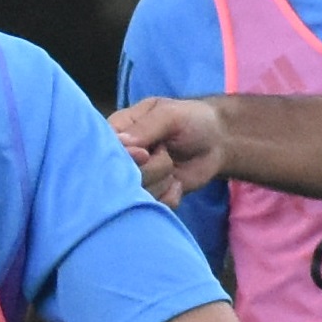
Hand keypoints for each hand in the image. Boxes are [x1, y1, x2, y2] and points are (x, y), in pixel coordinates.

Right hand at [109, 95, 228, 197]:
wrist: (219, 141)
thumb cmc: (191, 119)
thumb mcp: (169, 114)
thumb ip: (145, 128)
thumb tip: (121, 143)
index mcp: (116, 132)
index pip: (103, 151)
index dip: (123, 156)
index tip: (145, 153)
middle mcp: (120, 159)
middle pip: (120, 177)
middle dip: (150, 168)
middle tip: (166, 152)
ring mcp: (134, 180)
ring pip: (137, 193)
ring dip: (162, 180)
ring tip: (173, 166)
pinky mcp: (150, 197)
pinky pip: (153, 206)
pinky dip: (170, 195)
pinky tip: (177, 182)